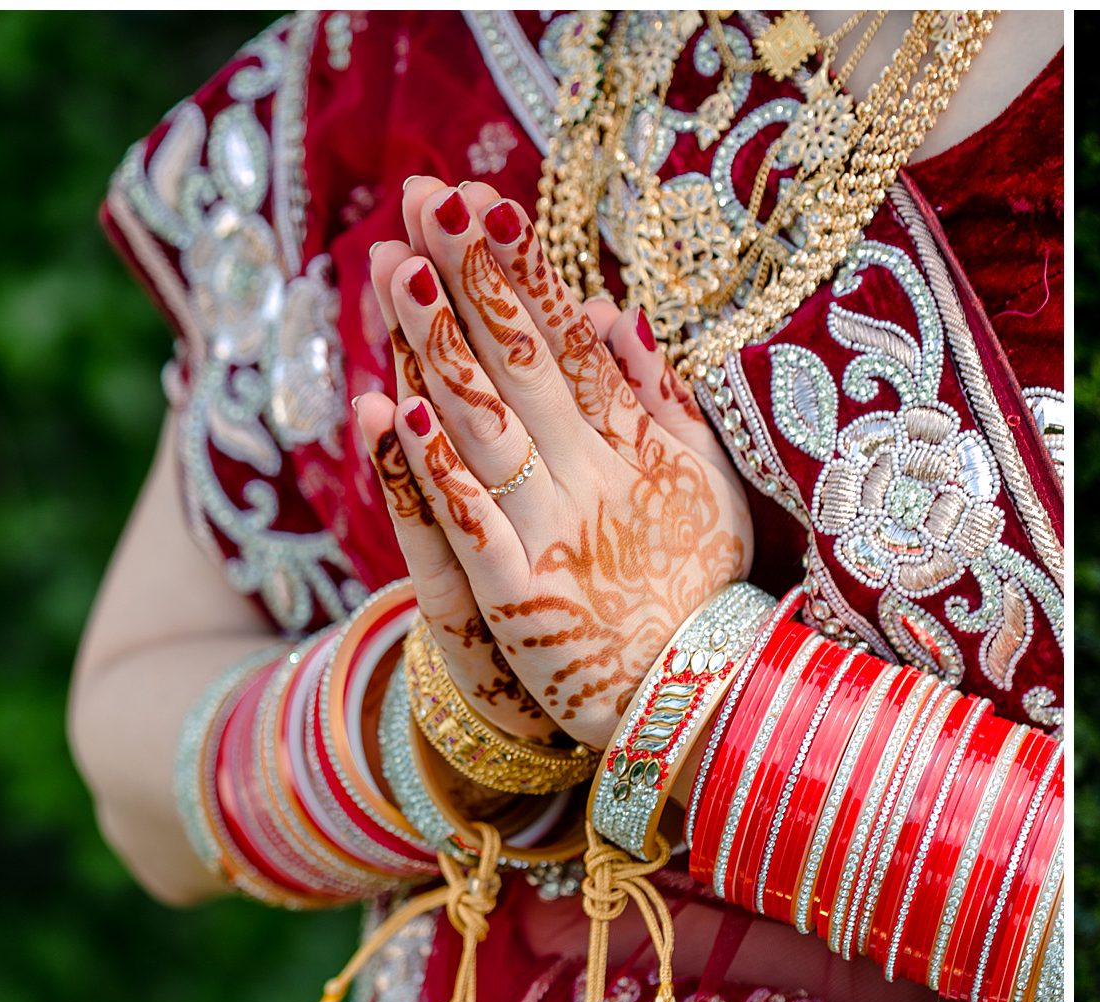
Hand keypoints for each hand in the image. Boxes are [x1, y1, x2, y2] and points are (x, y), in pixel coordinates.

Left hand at [357, 176, 752, 749]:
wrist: (698, 702)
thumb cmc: (697, 592)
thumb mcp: (705, 487)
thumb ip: (660, 400)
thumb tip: (609, 312)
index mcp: (637, 449)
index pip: (572, 344)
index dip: (525, 272)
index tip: (487, 205)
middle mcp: (596, 480)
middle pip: (522, 365)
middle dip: (469, 278)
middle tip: (422, 200)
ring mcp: (555, 534)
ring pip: (487, 425)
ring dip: (437, 345)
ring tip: (394, 272)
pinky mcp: (518, 594)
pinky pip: (470, 520)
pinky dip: (435, 467)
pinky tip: (397, 410)